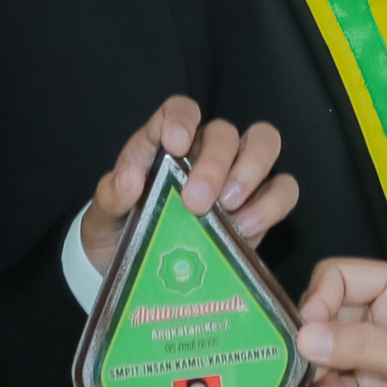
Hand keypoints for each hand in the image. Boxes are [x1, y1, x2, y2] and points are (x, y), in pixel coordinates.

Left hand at [81, 95, 298, 280]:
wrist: (137, 276)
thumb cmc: (119, 233)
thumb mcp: (103, 218)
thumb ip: (112, 196)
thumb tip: (130, 180)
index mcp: (164, 144)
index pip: (180, 110)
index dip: (182, 119)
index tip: (176, 144)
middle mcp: (204, 152)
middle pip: (224, 132)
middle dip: (216, 162)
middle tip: (197, 200)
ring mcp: (236, 176)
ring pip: (263, 144)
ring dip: (252, 170)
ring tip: (229, 207)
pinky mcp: (259, 207)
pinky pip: (283, 188)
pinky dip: (271, 203)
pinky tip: (246, 228)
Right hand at [295, 257, 386, 386]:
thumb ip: (363, 346)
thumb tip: (302, 336)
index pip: (340, 276)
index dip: (317, 299)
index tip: (304, 334)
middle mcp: (382, 319)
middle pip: (323, 320)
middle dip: (314, 350)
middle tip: (316, 377)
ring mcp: (373, 360)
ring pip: (322, 361)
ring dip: (322, 386)